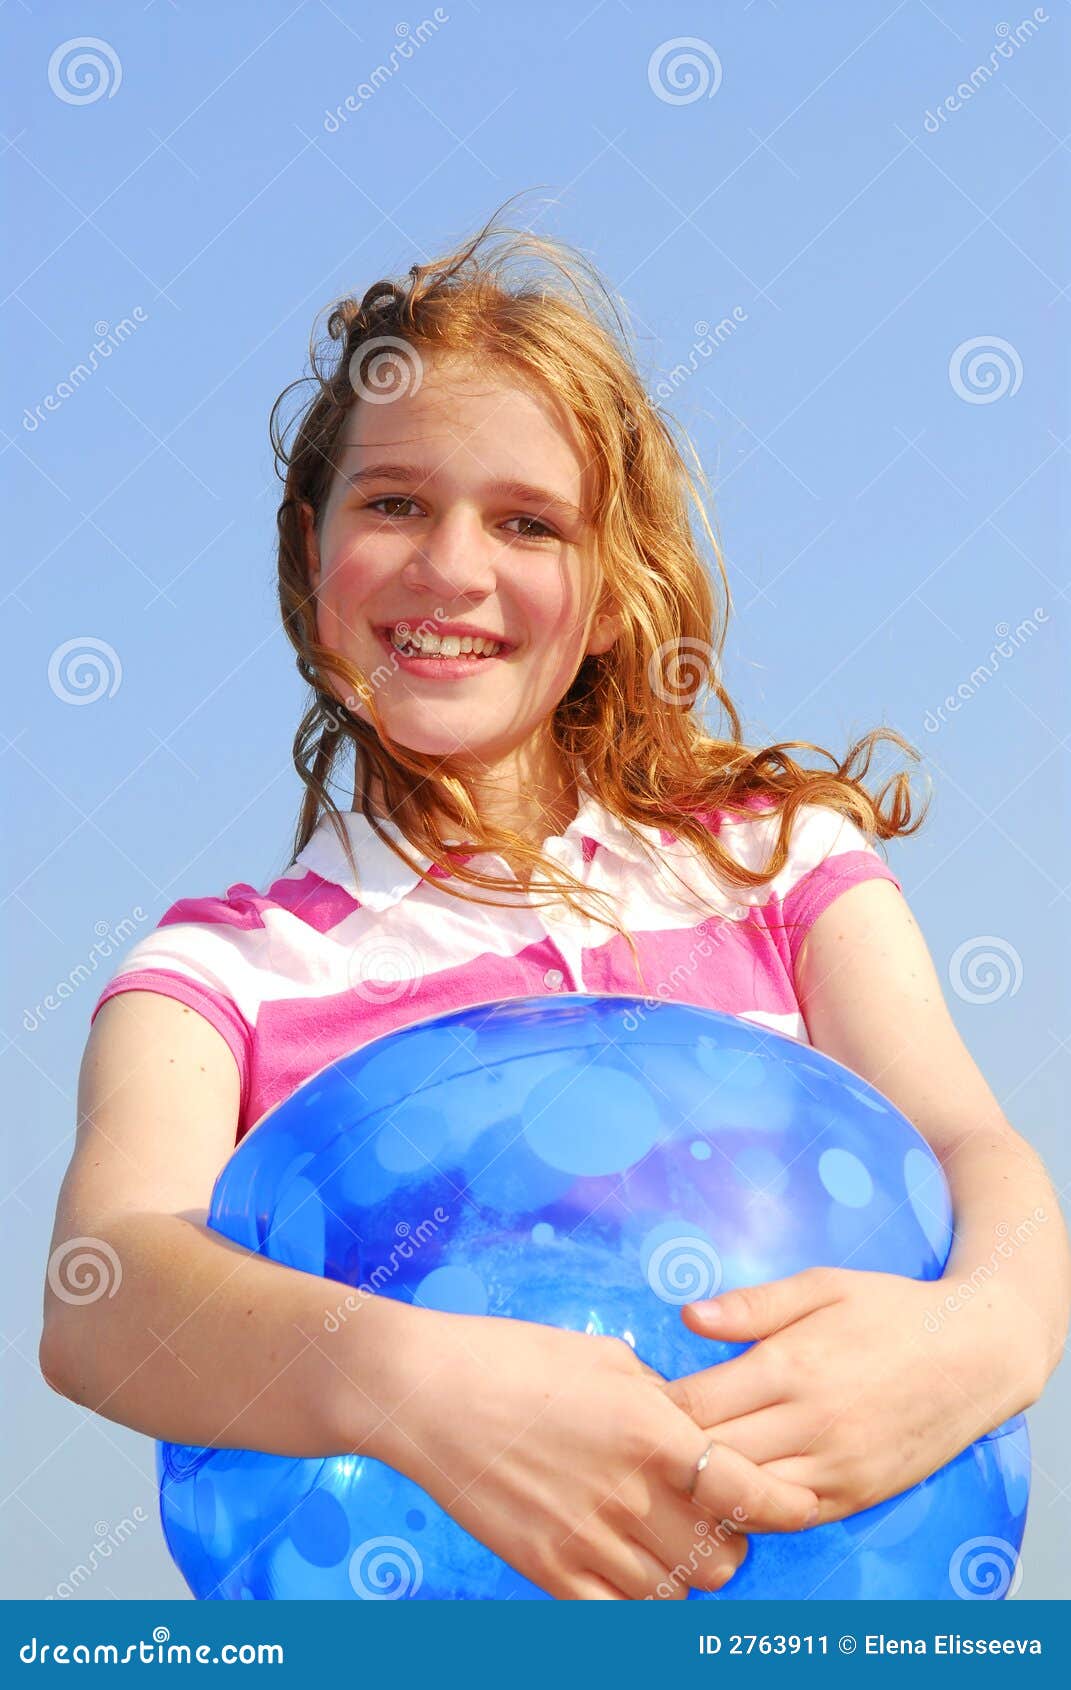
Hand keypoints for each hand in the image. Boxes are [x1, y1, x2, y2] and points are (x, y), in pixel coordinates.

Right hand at [384, 1312, 819, 1598]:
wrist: (427, 1392)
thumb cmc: (516, 1357)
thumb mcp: (605, 1358)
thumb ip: (661, 1400)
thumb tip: (693, 1426)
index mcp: (650, 1431)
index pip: (747, 1491)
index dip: (785, 1505)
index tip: (800, 1505)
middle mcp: (628, 1494)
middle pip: (720, 1558)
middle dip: (730, 1541)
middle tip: (715, 1517)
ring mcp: (586, 1540)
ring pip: (674, 1594)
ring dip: (684, 1573)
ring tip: (667, 1540)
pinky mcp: (548, 1570)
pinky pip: (618, 1611)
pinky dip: (635, 1595)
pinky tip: (626, 1563)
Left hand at [661, 1266, 1006, 1526]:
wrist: (975, 1353)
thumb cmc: (891, 1309)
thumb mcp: (822, 1284)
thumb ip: (752, 1305)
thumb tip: (687, 1315)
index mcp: (792, 1365)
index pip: (695, 1406)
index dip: (655, 1407)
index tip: (634, 1399)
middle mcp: (811, 1423)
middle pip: (709, 1456)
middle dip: (667, 1450)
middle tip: (638, 1439)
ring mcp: (835, 1467)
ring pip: (743, 1496)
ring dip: (704, 1486)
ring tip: (675, 1467)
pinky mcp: (856, 1495)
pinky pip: (787, 1517)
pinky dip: (751, 1509)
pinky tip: (728, 1490)